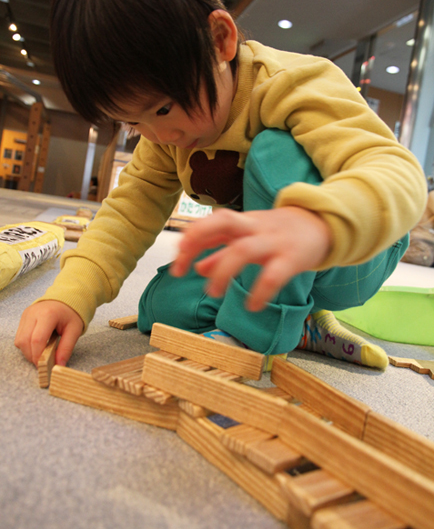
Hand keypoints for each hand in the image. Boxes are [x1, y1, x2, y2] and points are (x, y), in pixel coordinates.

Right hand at [15, 301, 83, 366]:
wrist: (66, 298)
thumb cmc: (71, 314)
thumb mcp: (74, 331)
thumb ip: (66, 348)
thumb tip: (59, 365)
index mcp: (48, 314)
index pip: (37, 340)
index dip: (38, 356)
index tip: (44, 365)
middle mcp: (33, 313)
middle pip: (25, 341)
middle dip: (32, 356)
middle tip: (42, 362)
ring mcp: (26, 315)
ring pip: (19, 340)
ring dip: (28, 352)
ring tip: (41, 353)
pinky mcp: (23, 317)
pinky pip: (19, 336)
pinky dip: (26, 345)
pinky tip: (37, 345)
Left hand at [170, 206, 332, 310]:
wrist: (325, 223)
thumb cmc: (280, 233)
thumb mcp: (250, 237)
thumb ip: (222, 251)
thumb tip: (197, 268)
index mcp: (243, 222)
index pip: (211, 222)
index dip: (190, 237)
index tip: (175, 259)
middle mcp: (255, 227)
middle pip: (223, 221)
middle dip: (197, 241)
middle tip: (180, 270)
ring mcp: (274, 241)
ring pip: (243, 249)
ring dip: (222, 271)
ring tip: (212, 293)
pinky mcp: (293, 258)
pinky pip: (274, 274)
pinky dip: (260, 291)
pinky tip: (251, 306)